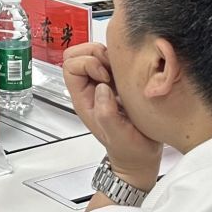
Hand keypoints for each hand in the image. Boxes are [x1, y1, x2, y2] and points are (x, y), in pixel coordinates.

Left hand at [62, 42, 160, 191]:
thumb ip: (107, 114)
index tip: (105, 77)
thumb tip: (102, 89)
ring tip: (124, 73)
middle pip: (78, 54)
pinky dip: (123, 60)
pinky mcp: (120, 82)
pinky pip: (116, 60)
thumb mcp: (117, 135)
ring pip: (96, 53)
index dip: (87, 64)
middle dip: (95, 53)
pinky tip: (133, 75)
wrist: (141, 158)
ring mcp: (105, 84)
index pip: (70, 67)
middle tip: (113, 69)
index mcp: (83, 99)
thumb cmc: (129, 151)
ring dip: (110, 56)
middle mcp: (91, 89)